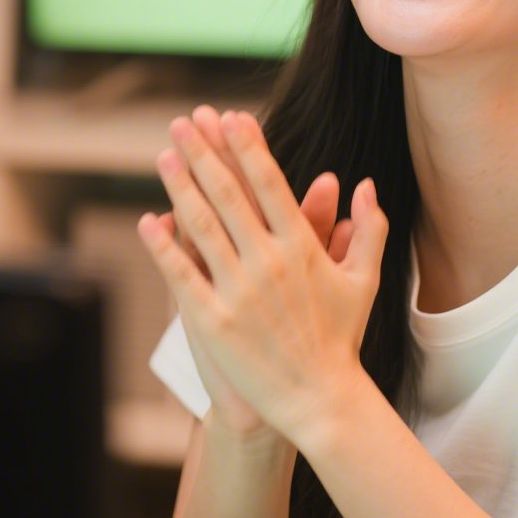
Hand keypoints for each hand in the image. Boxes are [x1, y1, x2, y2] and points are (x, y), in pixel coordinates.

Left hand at [137, 110, 387, 448]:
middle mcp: (269, 262)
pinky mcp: (213, 321)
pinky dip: (164, 246)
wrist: (320, 401)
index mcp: (302, 248)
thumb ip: (368, 229)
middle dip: (205, 153)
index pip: (270, 184)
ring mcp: (238, 291)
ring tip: (164, 154)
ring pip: (201, 227)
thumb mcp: (364, 281)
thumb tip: (366, 184)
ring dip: (181, 186)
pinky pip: (182, 274)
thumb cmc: (342, 340)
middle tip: (186, 121)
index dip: (248, 148)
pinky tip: (150, 219)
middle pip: (229, 195)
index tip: (231, 117)